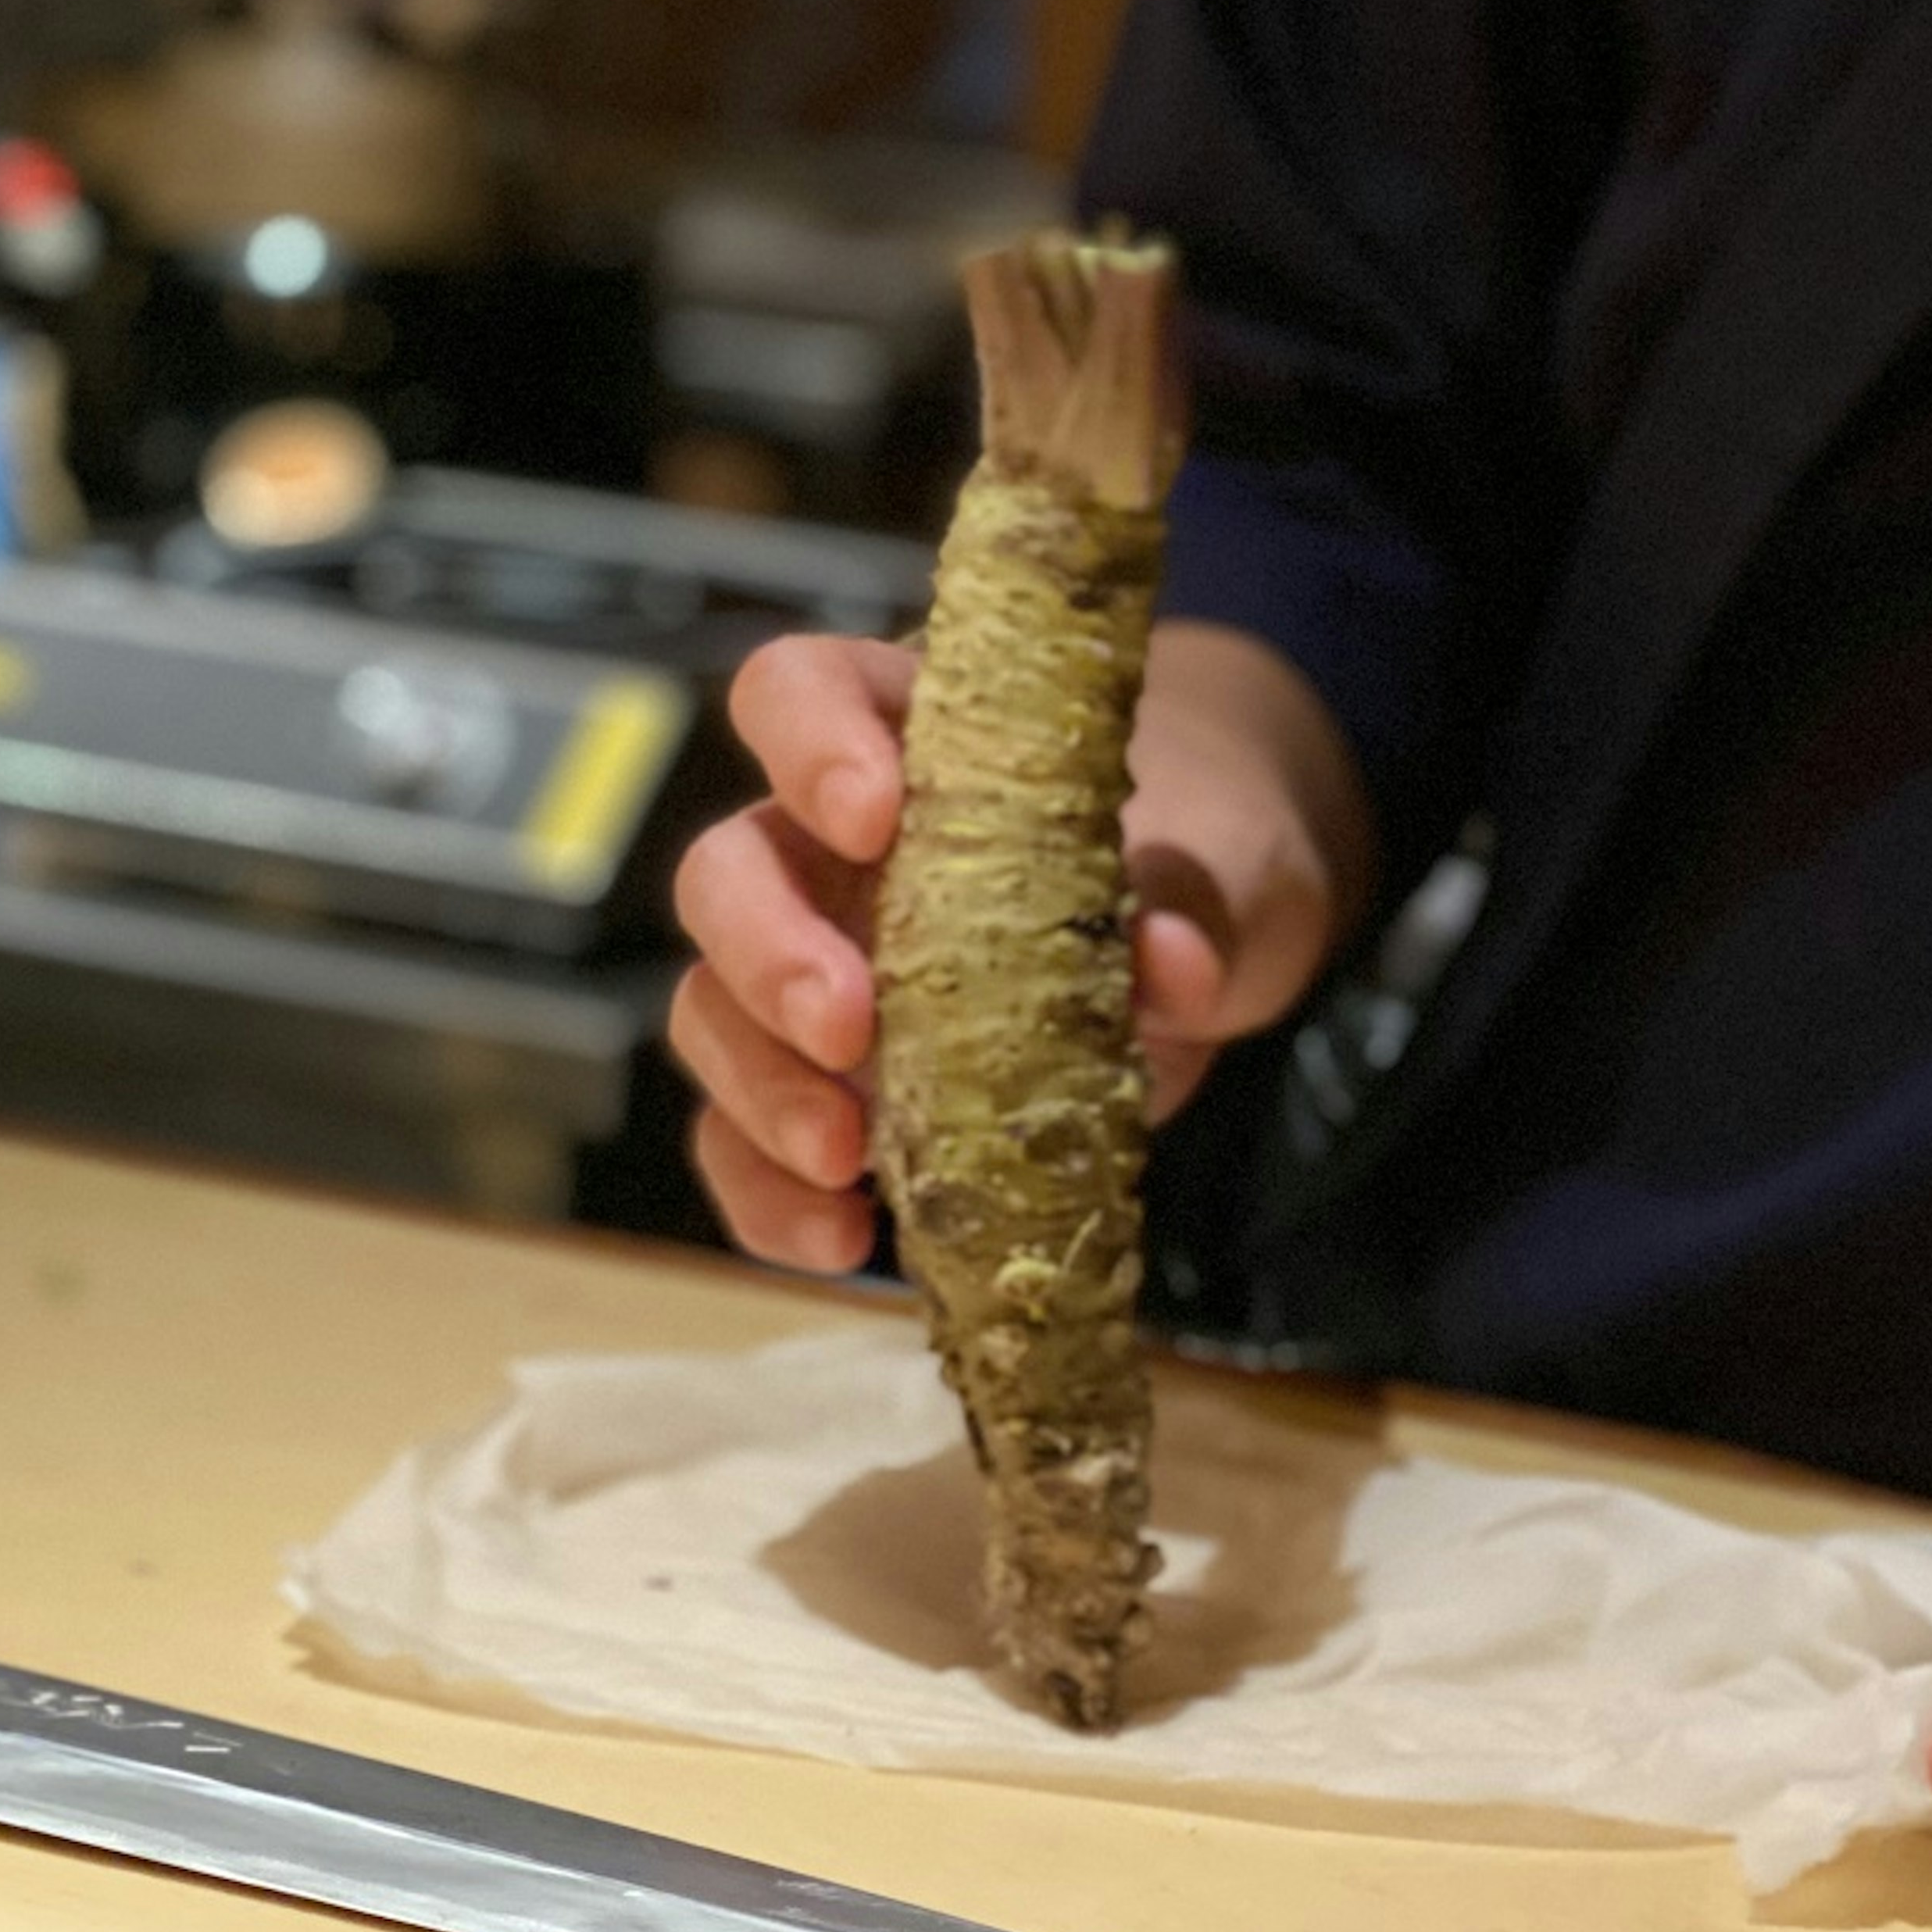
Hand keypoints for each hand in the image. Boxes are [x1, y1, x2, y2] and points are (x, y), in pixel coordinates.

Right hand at [667, 617, 1371, 1274]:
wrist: (1211, 936)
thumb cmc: (1193, 850)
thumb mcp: (1219, 857)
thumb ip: (1194, 896)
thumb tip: (1173, 961)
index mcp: (903, 742)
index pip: (798, 695)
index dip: (809, 745)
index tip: (872, 817)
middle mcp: (823, 854)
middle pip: (725, 873)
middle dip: (767, 953)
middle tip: (847, 1026)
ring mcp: (810, 974)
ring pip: (712, 1013)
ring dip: (762, 1088)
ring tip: (845, 1156)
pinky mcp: (827, 1091)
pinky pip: (747, 1144)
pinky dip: (771, 1197)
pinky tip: (844, 1236)